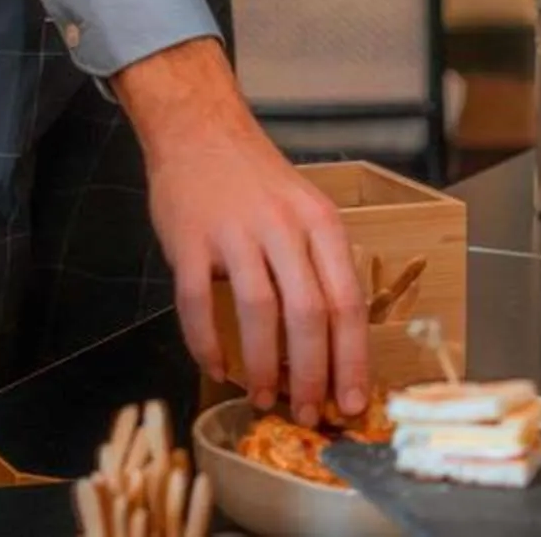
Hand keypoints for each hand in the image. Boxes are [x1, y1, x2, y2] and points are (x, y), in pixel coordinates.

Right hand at [114, 38, 368, 423]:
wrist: (199, 128)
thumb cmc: (256, 178)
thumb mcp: (306, 208)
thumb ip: (319, 266)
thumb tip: (331, 347)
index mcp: (320, 222)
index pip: (347, 302)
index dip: (352, 360)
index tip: (351, 402)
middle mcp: (282, 226)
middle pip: (308, 313)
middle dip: (312, 374)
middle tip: (309, 412)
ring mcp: (233, 230)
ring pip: (258, 312)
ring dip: (262, 366)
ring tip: (262, 396)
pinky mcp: (189, 238)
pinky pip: (197, 302)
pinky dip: (206, 343)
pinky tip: (215, 366)